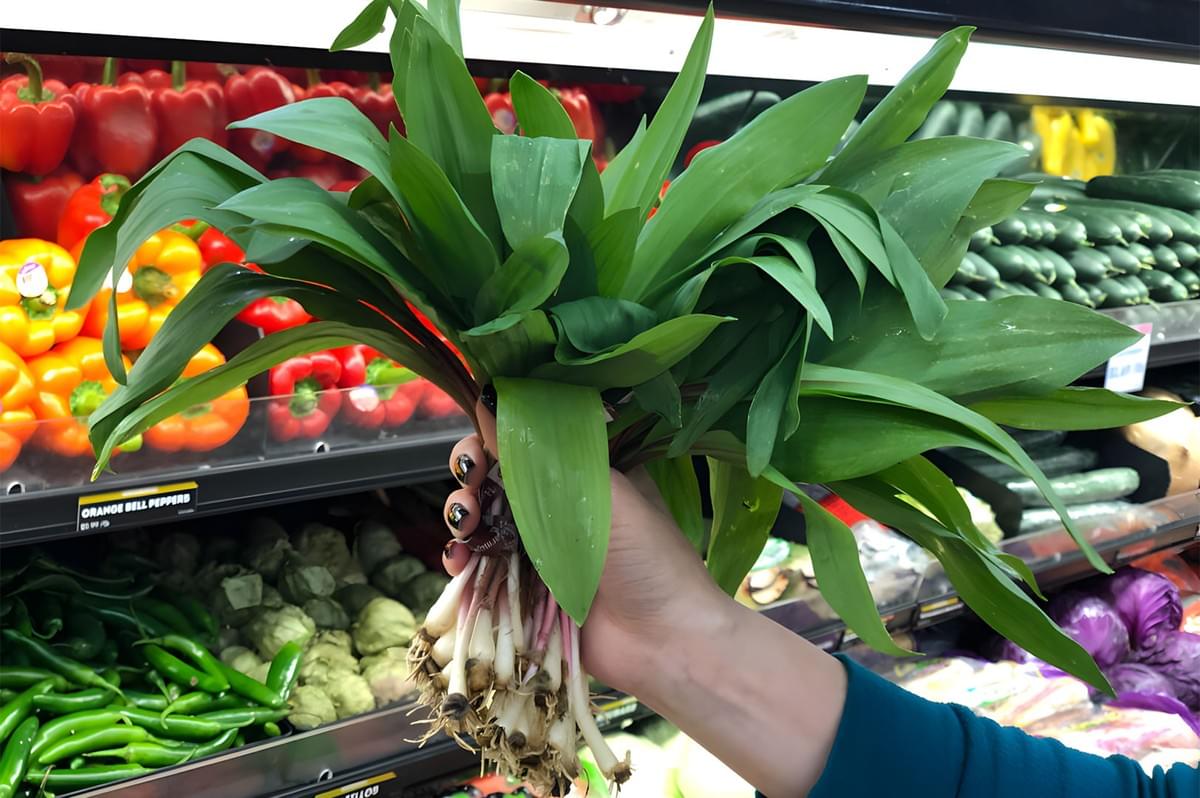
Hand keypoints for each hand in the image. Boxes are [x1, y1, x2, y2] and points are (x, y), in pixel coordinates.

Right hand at [440, 403, 726, 693]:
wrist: (665, 642)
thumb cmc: (649, 557)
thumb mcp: (604, 490)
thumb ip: (547, 452)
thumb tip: (492, 402)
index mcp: (586, 468)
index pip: (529, 437)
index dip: (495, 436)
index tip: (481, 449)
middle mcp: (560, 502)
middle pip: (497, 475)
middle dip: (471, 476)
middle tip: (469, 486)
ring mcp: (540, 546)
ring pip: (482, 518)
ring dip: (462, 515)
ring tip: (464, 527)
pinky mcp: (525, 588)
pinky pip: (481, 565)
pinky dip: (463, 559)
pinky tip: (459, 562)